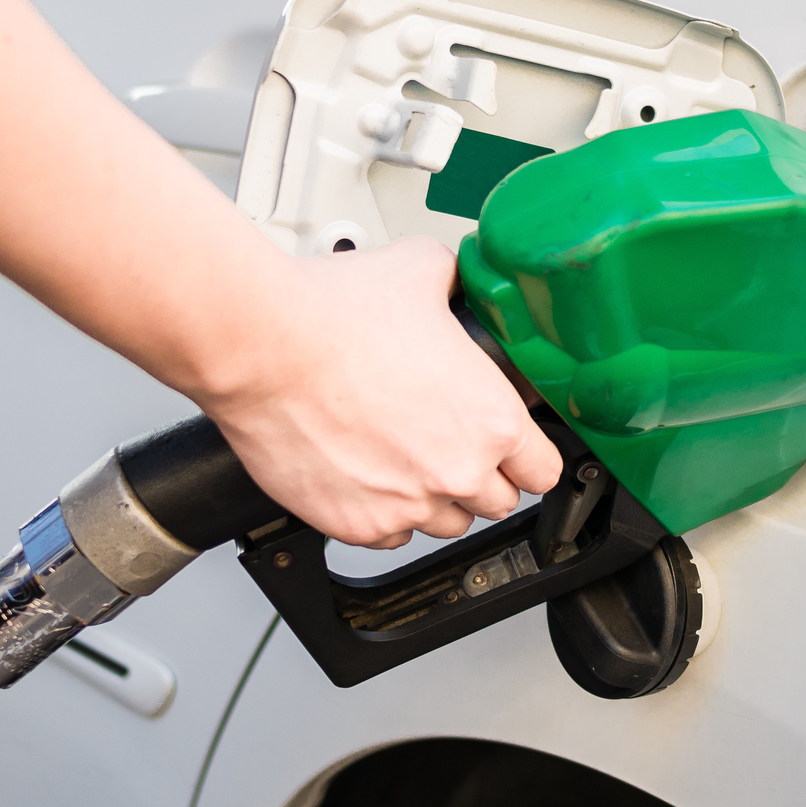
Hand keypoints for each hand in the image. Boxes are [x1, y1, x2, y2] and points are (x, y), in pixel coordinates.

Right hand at [197, 236, 562, 548]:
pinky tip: (369, 474)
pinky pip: (389, 536)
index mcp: (491, 420)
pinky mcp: (356, 525)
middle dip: (481, 475)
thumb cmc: (333, 313)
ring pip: (445, 524)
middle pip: (498, 502)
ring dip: (435, 497)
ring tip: (406, 456)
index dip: (529, 456)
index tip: (514, 448)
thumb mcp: (423, 270)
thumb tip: (459, 283)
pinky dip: (385, 513)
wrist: (261, 346)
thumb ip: (458, 283)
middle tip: (451, 442)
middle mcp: (457, 471)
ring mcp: (406, 505)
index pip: (544, 469)